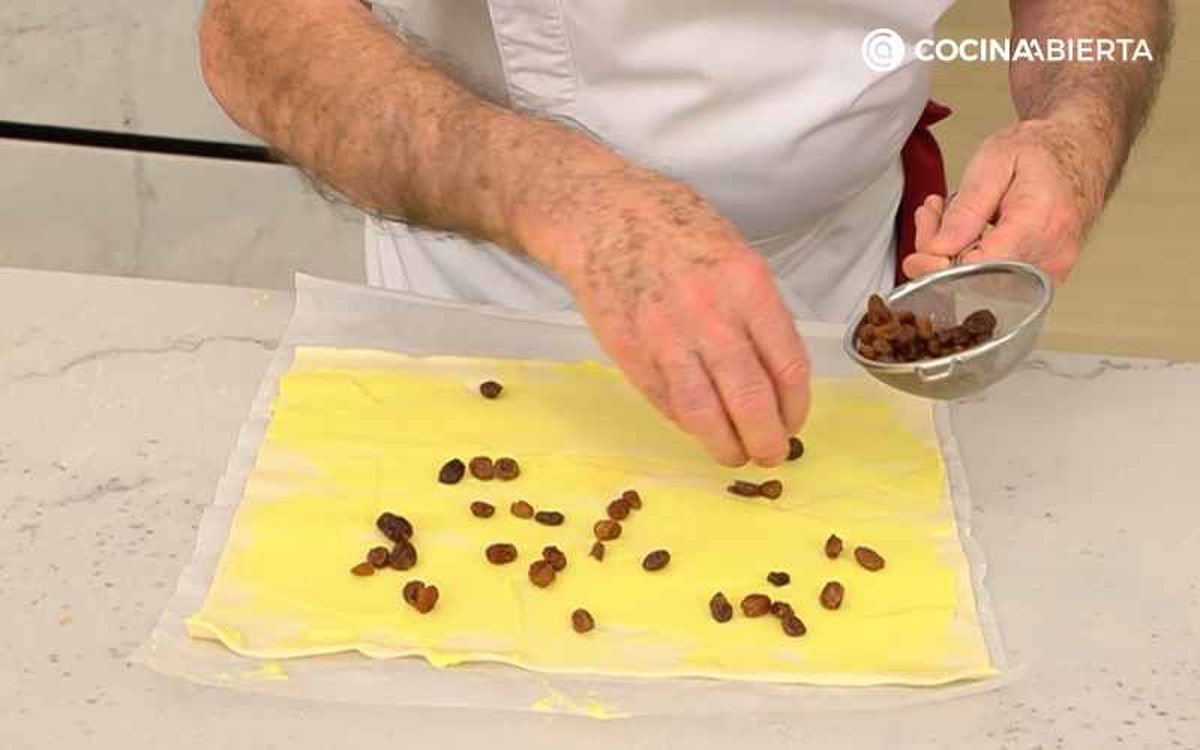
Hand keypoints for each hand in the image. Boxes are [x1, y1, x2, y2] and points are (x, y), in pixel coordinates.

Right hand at [530, 166, 809, 466]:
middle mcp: (711, 316)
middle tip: (771, 453)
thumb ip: (758, 310)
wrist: (603, 216)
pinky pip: (667, 402)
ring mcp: (666, 338)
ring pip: (705, 414)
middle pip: (751, 400)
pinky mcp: (630, 354)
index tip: (794, 421)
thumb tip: (777, 370)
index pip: (788, 367)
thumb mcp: (735, 253)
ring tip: (735, 454)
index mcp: (748, 286)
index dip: (796, 407)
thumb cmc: (673, 226)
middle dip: (767, 440)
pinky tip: (699, 426)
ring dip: (726, 445)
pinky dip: (687, 423)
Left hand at [903, 118, 1109, 282]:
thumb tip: (939, 251)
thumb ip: (967, 208)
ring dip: (952, 254)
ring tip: (948, 213)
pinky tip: (967, 232)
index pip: (978, 269)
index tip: (917, 254)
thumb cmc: (1043, 150)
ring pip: (981, 284)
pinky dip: (971, 260)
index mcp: (1038, 224)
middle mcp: (1050, 257)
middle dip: (939, 253)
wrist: (1082, 151)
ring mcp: (1051, 272)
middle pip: (975, 280)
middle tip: (931, 215)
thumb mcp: (994, 160)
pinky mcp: (1044, 279)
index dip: (938, 268)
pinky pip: (996, 281)